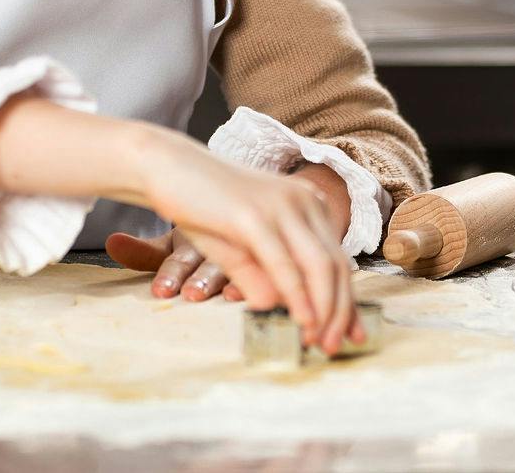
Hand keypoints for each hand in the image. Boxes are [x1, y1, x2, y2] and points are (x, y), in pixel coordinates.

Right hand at [111, 132, 361, 353]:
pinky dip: (298, 296)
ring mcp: (280, 205)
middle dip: (340, 312)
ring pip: (319, 266)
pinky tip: (301, 320)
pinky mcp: (254, 215)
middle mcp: (302, 201)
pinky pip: (285, 263)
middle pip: (337, 265)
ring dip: (324, 310)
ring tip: (319, 341)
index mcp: (305, 204)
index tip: (350, 336)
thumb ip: (259, 274)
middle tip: (334, 347)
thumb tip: (274, 307)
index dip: (347, 302)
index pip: (338, 260)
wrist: (164, 166)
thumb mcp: (237, 247)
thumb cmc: (200, 205)